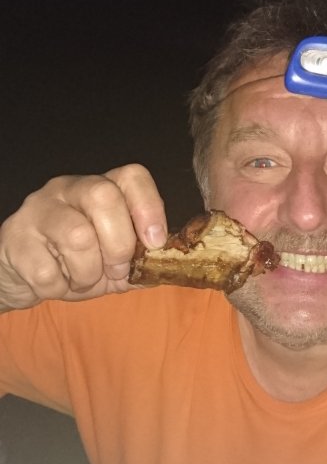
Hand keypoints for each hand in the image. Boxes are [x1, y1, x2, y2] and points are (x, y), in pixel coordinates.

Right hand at [0, 164, 166, 310]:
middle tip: (116, 270)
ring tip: (82, 278)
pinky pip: (48, 270)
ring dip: (88, 272)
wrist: (25, 276)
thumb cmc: (77, 263)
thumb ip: (144, 261)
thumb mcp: (116, 261)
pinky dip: (60, 288)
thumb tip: (175, 266)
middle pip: (104, 197)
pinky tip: (56, 283)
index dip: (149, 208)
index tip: (155, 242)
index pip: (132, 176)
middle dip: (119, 244)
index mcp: (100, 188)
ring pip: (78, 236)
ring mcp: (38, 209)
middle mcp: (68, 188)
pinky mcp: (15, 238)